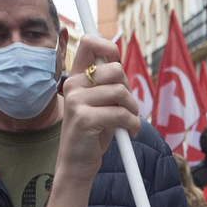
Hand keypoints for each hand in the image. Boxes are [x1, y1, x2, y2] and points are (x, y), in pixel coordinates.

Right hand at [57, 35, 137, 182]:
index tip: (118, 64)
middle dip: (129, 89)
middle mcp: (73, 85)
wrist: (76, 165)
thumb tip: (119, 63)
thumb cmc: (93, 133)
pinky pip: (121, 114)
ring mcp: (77, 101)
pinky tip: (129, 132)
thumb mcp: (99, 103)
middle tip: (127, 107)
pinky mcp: (85, 119)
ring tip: (129, 122)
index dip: (109, 46)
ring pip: (121, 92)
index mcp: (76, 78)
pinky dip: (132, 124)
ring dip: (133, 110)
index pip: (89, 42)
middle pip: (116, 70)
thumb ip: (107, 84)